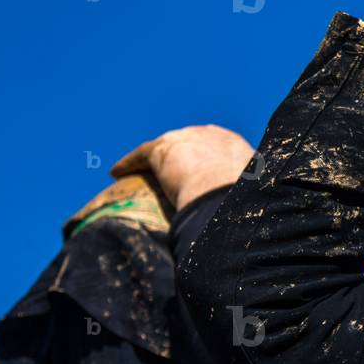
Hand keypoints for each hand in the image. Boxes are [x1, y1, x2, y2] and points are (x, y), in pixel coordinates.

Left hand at [110, 124, 255, 210]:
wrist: (224, 190)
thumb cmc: (241, 200)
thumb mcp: (246, 198)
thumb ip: (239, 202)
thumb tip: (239, 227)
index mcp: (233, 146)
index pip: (216, 147)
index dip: (205, 160)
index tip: (199, 172)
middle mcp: (209, 136)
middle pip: (189, 144)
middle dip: (179, 156)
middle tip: (170, 174)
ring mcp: (185, 139)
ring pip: (163, 149)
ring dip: (152, 161)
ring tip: (141, 174)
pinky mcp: (163, 148)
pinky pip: (142, 154)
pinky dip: (129, 163)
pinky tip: (117, 173)